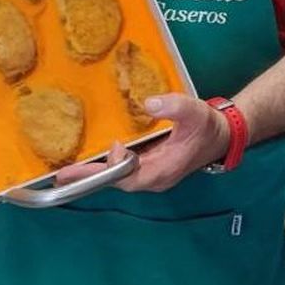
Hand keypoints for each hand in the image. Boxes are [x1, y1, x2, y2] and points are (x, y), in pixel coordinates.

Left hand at [52, 95, 228, 193]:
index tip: (115, 145)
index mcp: (164, 170)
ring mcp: (151, 173)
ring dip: (95, 172)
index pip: (132, 176)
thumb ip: (174, 107)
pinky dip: (107, 164)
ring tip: (67, 171)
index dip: (117, 165)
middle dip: (91, 176)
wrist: (221, 134)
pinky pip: (123, 169)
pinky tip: (92, 156)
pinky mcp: (149, 166)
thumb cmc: (207, 126)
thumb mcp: (195, 112)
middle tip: (63, 174)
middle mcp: (154, 177)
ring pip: (119, 177)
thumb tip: (149, 103)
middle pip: (118, 181)